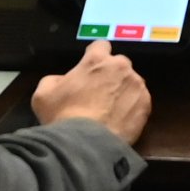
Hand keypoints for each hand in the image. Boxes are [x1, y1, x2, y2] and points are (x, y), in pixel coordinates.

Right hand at [35, 43, 152, 142]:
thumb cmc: (62, 116)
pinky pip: (140, 100)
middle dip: (111, 73)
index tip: (91, 68)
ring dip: (123, 90)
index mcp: (96, 60)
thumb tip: (63, 80)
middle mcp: (120, 67)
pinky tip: (121, 119)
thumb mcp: (43, 94)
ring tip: (111, 109)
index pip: (100, 45)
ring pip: (131, 82)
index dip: (95, 56)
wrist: (86, 144)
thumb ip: (55, 79)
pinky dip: (132, 107)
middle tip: (99, 92)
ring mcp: (136, 85)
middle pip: (119, 63)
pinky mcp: (146, 104)